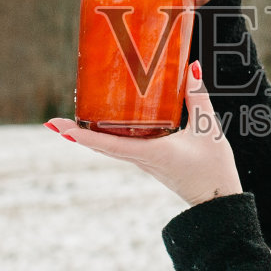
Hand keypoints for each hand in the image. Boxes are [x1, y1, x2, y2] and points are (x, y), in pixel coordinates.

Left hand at [46, 61, 242, 207]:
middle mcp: (141, 159)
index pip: (109, 145)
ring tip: (70, 122)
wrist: (218, 201)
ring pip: (110, 148)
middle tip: (53, 122)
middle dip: (76, 135)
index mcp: (152, 153)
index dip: (82, 137)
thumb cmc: (213, 169)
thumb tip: (191, 69)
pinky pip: (122, 148)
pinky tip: (104, 126)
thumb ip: (197, 98)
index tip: (59, 129)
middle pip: (101, 146)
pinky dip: (107, 138)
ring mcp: (143, 162)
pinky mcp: (150, 162)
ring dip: (89, 136)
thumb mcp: (208, 129)